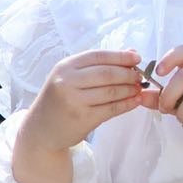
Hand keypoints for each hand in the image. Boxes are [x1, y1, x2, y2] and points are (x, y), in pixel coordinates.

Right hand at [21, 48, 146, 153]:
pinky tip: (134, 101)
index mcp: (65, 66)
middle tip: (140, 76)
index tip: (137, 58)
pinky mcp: (83, 119)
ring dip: (129, 90)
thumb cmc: (59, 100)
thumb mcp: (71, 78)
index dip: (120, 56)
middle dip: (128, 74)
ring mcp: (74, 101)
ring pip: (111, 92)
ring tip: (139, 88)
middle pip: (106, 74)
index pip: (98, 56)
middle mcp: (67, 82)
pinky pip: (111, 109)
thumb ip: (98, 65)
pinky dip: (126, 104)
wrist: (42, 129)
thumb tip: (131, 53)